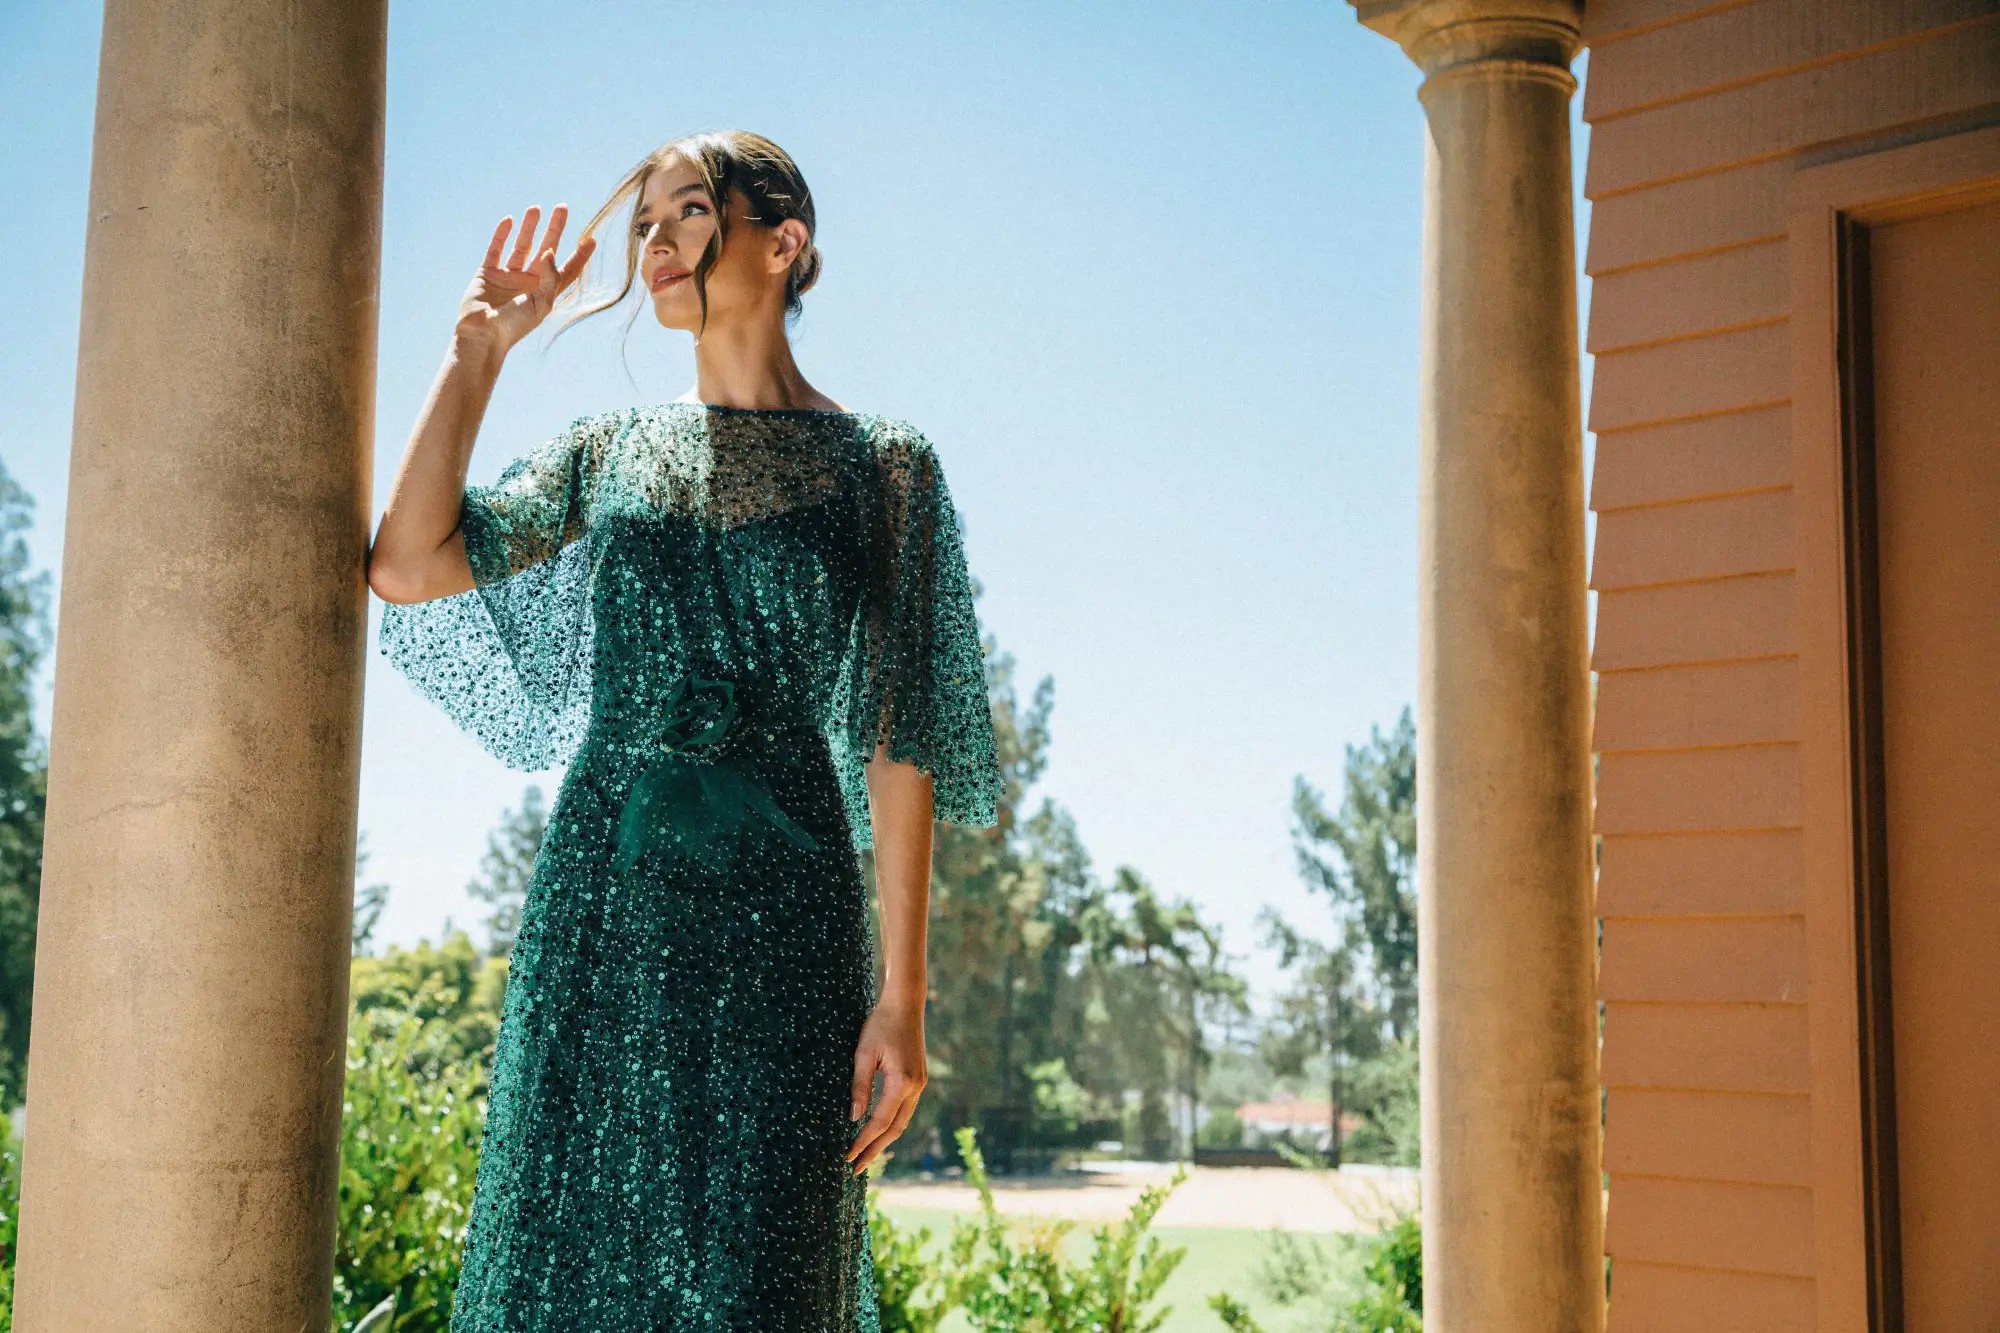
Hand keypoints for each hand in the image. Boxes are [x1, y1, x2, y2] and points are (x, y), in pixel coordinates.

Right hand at [455, 203, 596, 355]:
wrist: (482, 335)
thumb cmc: (515, 326)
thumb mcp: (541, 304)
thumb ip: (550, 277)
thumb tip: (550, 250)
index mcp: (546, 293)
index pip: (567, 270)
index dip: (579, 255)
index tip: (590, 238)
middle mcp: (529, 282)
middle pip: (545, 250)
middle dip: (555, 229)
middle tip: (563, 208)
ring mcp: (508, 277)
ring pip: (521, 245)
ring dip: (529, 227)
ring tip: (536, 208)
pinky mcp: (487, 273)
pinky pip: (496, 250)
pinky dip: (501, 235)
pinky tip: (509, 220)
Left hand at [845, 994, 926, 1175]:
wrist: (905, 1004)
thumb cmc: (881, 1024)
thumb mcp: (863, 1053)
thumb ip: (859, 1087)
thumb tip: (853, 1118)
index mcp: (902, 1082)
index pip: (879, 1122)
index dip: (863, 1142)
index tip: (848, 1157)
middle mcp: (915, 1087)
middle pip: (895, 1129)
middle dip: (875, 1150)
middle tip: (856, 1168)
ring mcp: (920, 1084)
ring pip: (902, 1121)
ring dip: (884, 1140)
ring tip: (866, 1155)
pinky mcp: (917, 1079)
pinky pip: (904, 1109)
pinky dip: (890, 1124)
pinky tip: (877, 1130)